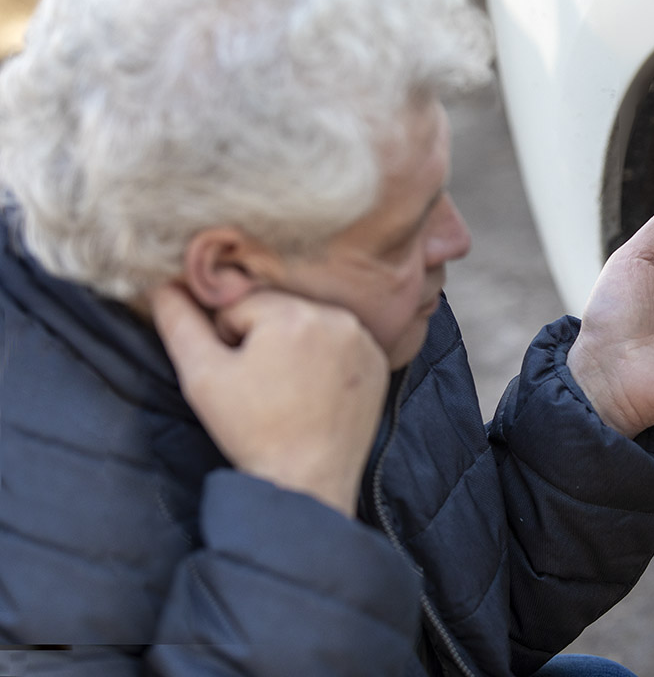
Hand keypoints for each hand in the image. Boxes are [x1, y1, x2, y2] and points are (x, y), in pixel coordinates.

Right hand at [150, 284, 389, 516]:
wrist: (306, 483)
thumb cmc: (251, 431)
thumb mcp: (202, 376)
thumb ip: (179, 323)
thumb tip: (162, 284)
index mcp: (293, 313)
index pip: (240, 306)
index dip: (228, 341)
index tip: (240, 378)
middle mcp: (337, 317)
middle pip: (278, 311)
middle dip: (263, 341)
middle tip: (263, 389)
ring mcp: (363, 340)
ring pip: (308, 326)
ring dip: (293, 348)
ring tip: (288, 393)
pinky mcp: (378, 362)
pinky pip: (339, 345)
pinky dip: (325, 361)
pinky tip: (315, 394)